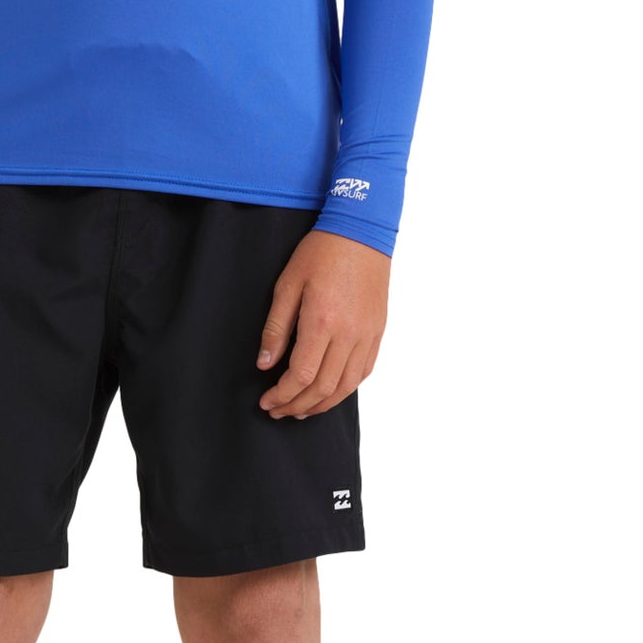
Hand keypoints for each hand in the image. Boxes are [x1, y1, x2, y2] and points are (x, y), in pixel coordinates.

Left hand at [256, 230, 389, 418]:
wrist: (361, 231)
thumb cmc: (321, 252)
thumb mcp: (287, 284)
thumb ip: (276, 328)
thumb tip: (264, 363)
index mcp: (322, 322)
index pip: (301, 376)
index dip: (282, 395)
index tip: (266, 401)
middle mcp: (349, 334)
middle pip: (324, 388)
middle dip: (297, 405)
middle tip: (278, 410)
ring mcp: (367, 334)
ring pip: (346, 386)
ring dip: (322, 404)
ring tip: (301, 409)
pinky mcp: (378, 331)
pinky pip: (363, 371)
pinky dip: (345, 388)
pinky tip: (330, 391)